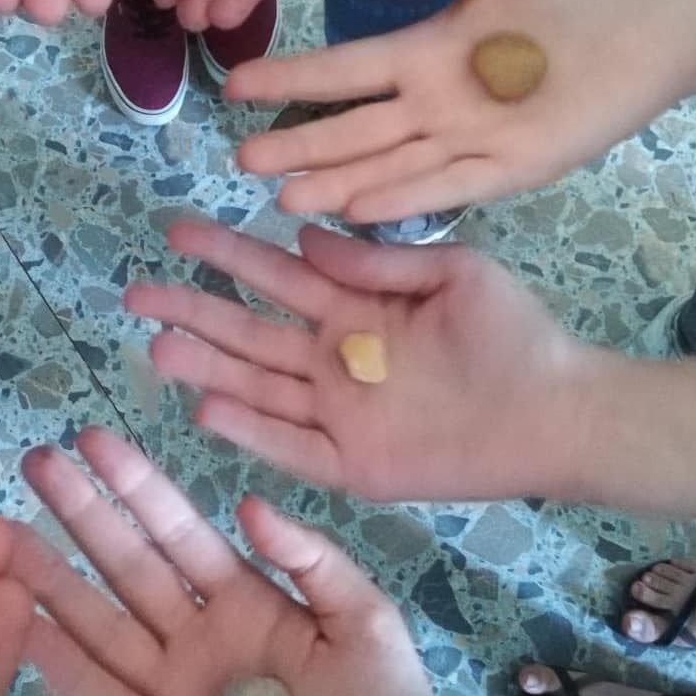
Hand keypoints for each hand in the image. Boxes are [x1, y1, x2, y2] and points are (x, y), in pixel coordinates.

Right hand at [10, 427, 463, 695]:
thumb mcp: (365, 620)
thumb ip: (311, 560)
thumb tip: (247, 504)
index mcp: (246, 602)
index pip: (177, 531)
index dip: (135, 486)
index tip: (90, 438)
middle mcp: (198, 640)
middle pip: (126, 567)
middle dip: (80, 515)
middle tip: (30, 463)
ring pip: (101, 629)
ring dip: (50, 584)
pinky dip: (61, 670)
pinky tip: (19, 630)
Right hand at [125, 218, 602, 501]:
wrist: (559, 409)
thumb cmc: (513, 335)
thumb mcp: (451, 273)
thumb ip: (376, 261)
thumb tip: (304, 238)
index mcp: (356, 310)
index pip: (276, 277)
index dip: (226, 256)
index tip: (177, 233)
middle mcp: (335, 361)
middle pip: (248, 333)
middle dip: (192, 313)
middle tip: (136, 292)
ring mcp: (340, 413)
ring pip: (256, 387)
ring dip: (205, 369)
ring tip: (154, 347)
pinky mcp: (354, 462)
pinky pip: (291, 447)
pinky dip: (250, 432)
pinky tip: (205, 410)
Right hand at [229, 0, 695, 220]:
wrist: (659, 15)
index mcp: (427, 51)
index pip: (344, 70)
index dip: (291, 77)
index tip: (235, 84)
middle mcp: (438, 104)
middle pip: (355, 130)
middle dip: (300, 145)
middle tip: (243, 161)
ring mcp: (473, 140)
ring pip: (391, 167)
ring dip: (339, 183)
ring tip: (285, 196)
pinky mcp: (515, 167)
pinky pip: (451, 186)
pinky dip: (407, 199)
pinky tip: (361, 209)